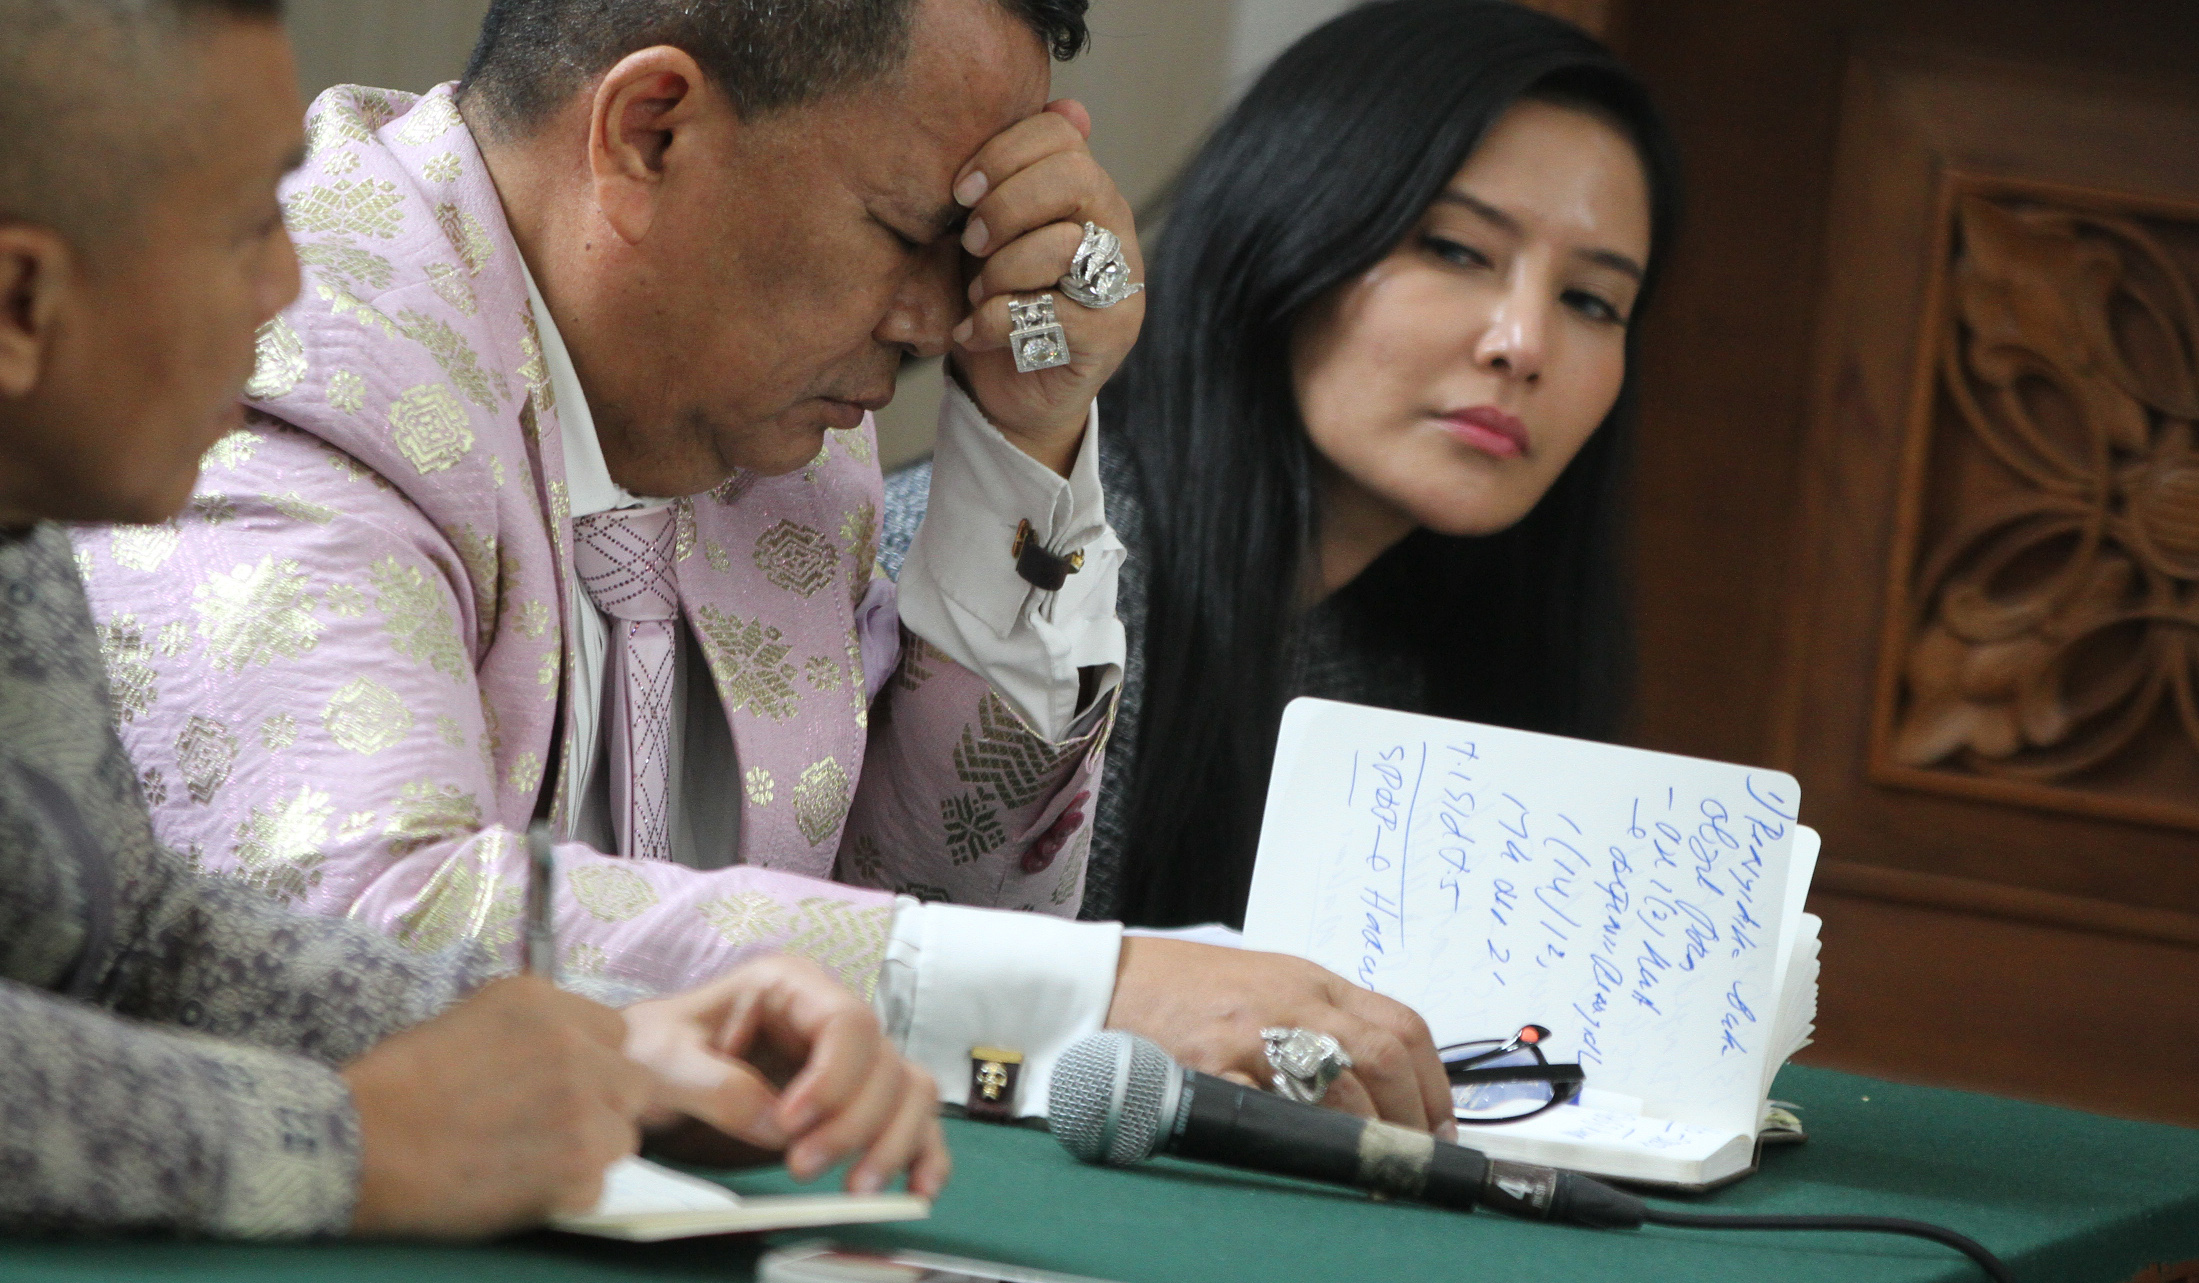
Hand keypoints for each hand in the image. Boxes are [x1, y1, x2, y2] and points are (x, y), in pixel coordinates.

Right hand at [342, 976, 652, 1237]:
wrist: (358, 1145)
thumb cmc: (399, 1083)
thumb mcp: (471, 1019)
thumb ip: (536, 1029)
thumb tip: (573, 1049)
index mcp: (546, 1004)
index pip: (615, 1033)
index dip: (593, 1062)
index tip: (566, 1082)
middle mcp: (575, 1050)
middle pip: (632, 1084)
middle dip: (603, 1105)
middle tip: (556, 1125)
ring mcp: (583, 1111)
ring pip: (621, 1139)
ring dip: (588, 1151)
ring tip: (532, 1158)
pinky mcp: (576, 1171)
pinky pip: (597, 1186)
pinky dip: (565, 1193)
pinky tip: (521, 1186)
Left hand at [620, 955, 949, 1197]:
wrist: (645, 1073)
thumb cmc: (651, 1051)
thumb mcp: (662, 1060)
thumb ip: (715, 1085)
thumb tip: (776, 1124)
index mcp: (789, 986)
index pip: (847, 1022)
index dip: (834, 1078)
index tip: (790, 1125)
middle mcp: (830, 1016)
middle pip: (883, 1063)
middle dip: (853, 1123)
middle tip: (800, 1168)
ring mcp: (849, 1059)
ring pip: (908, 1090)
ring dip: (893, 1142)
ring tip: (855, 1190)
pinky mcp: (854, 1101)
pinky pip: (911, 1118)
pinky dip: (922, 1152)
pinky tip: (917, 1187)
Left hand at [949, 99, 1144, 475]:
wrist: (1011, 390)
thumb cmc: (999, 299)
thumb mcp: (991, 230)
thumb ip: (1013, 175)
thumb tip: (1071, 106)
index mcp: (1087, 191)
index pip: (1062, 136)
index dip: (1004, 153)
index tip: (959, 189)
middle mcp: (1114, 228)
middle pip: (1074, 177)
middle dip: (1006, 205)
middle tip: (970, 240)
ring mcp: (1120, 282)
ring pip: (1064, 244)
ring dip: (1001, 270)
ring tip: (976, 294)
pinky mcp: (1111, 334)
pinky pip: (1052, 312)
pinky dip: (998, 321)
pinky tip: (976, 331)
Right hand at [1106, 938, 1457, 1140]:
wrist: (1108, 978)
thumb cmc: (1185, 987)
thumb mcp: (1268, 984)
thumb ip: (1322, 1019)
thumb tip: (1380, 1079)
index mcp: (1311, 982)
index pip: (1402, 1025)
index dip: (1434, 1084)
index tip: (1440, 1124)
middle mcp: (1291, 1002)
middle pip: (1382, 1056)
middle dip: (1413, 1116)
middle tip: (1416, 1156)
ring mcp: (1252, 1033)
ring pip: (1339, 1086)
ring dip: (1369, 1136)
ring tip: (1375, 1172)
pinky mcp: (1213, 1065)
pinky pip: (1272, 1109)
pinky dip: (1302, 1139)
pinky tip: (1311, 1159)